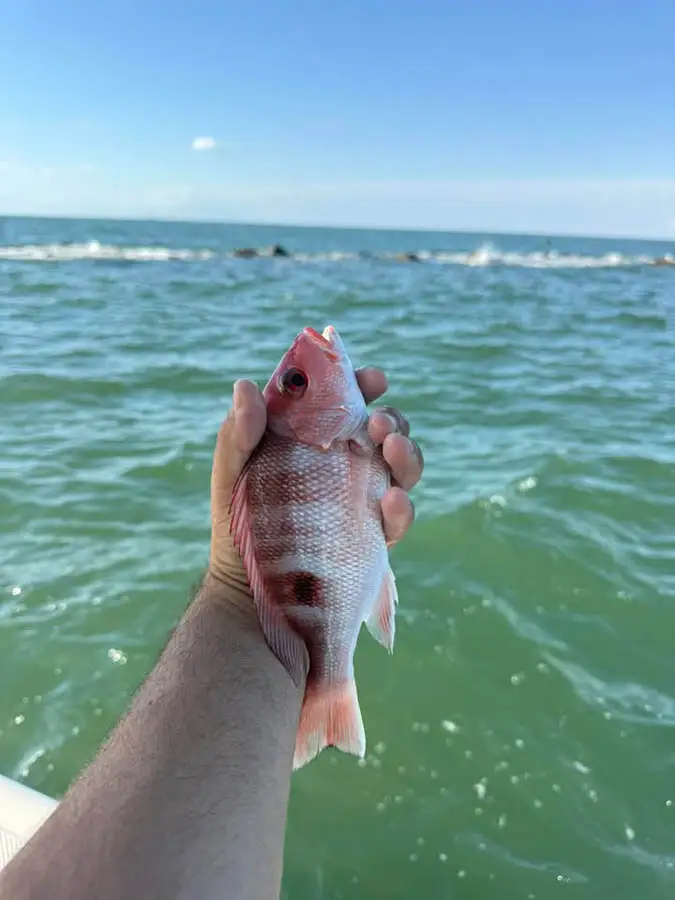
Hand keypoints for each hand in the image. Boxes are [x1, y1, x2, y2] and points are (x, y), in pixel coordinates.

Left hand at [209, 367, 423, 605]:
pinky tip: (390, 500)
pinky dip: (401, 507)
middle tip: (379, 423)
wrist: (249, 598)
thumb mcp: (231, 478)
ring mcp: (363, 501)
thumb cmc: (237, 529)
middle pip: (384, 432)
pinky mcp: (373, 538)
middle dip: (392, 419)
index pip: (345, 404)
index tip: (372, 379)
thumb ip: (237, 435)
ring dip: (406, 453)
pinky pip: (397, 518)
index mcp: (315, 442)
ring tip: (393, 449)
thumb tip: (245, 385)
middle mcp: (345, 467)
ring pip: (401, 468)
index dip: (362, 385)